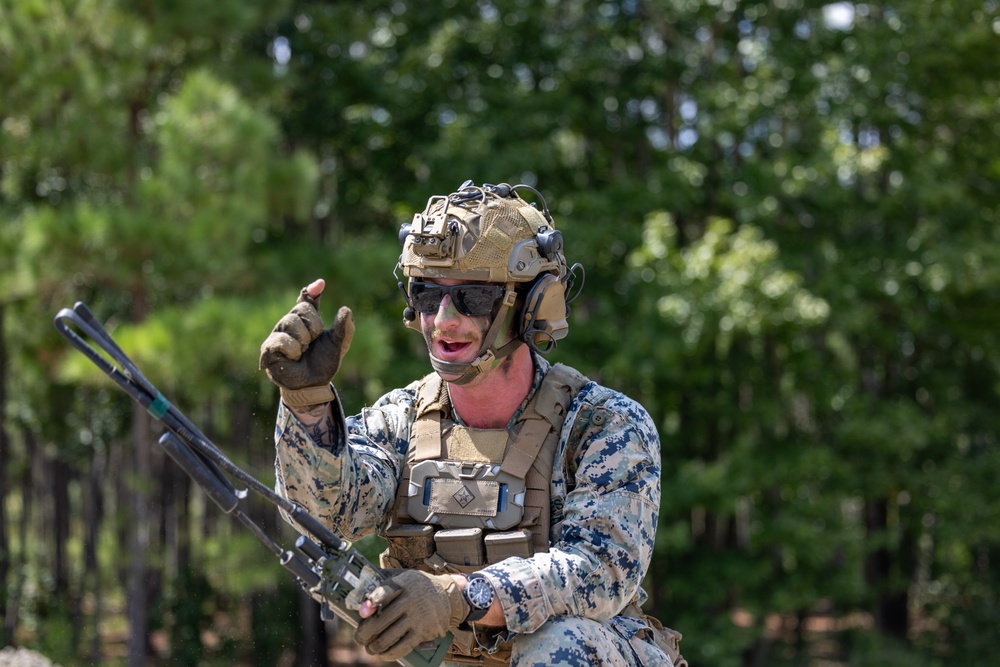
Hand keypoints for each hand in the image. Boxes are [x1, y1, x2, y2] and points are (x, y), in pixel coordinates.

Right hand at [259, 279, 353, 406]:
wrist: (313, 385)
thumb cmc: (323, 363)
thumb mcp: (338, 345)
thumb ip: (344, 328)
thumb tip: (346, 309)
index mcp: (306, 320)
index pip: (306, 300)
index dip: (312, 291)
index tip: (321, 285)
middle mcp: (290, 323)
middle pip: (301, 309)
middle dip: (313, 327)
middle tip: (312, 343)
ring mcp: (277, 334)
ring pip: (290, 322)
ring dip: (303, 341)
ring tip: (302, 352)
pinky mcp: (268, 348)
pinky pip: (281, 339)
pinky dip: (292, 349)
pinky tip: (293, 357)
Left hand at [354, 570, 467, 662]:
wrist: (447, 596)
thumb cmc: (417, 587)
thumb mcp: (403, 577)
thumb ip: (383, 583)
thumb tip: (361, 599)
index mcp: (404, 583)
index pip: (386, 591)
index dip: (372, 602)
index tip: (362, 612)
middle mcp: (411, 600)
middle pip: (381, 620)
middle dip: (364, 633)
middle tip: (359, 638)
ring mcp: (418, 618)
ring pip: (388, 637)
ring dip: (374, 646)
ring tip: (369, 647)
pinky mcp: (424, 632)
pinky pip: (402, 647)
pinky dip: (389, 653)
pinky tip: (383, 653)